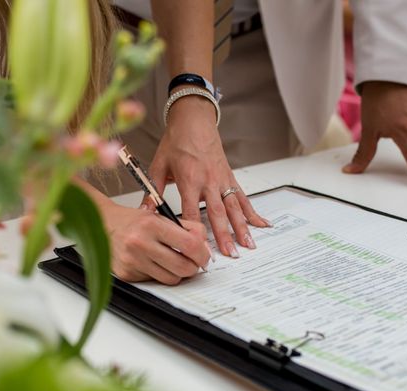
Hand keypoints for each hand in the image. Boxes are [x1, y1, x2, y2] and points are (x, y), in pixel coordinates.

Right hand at [102, 203, 210, 284]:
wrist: (103, 225)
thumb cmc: (134, 221)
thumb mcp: (162, 216)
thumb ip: (187, 229)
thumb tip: (205, 248)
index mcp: (151, 225)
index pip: (190, 245)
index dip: (203, 254)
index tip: (204, 256)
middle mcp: (140, 244)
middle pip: (183, 267)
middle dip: (193, 267)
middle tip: (193, 262)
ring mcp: (132, 261)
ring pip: (171, 279)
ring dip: (177, 273)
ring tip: (172, 261)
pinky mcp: (126, 275)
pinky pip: (154, 281)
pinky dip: (159, 274)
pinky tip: (153, 263)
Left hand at [143, 94, 268, 257]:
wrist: (194, 120)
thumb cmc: (176, 141)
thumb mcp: (158, 165)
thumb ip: (153, 191)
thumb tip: (144, 212)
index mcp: (189, 179)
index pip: (191, 211)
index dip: (193, 231)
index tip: (195, 248)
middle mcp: (208, 181)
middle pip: (217, 213)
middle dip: (224, 235)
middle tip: (230, 253)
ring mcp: (221, 180)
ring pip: (234, 208)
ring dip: (242, 227)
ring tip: (248, 245)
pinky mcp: (230, 178)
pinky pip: (243, 198)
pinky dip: (252, 212)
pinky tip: (261, 224)